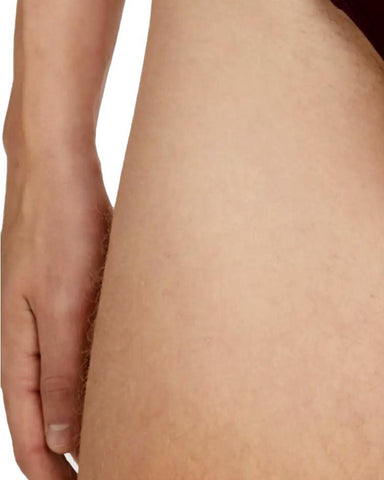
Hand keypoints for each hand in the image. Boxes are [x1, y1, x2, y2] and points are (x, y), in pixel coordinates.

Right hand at [1, 103, 111, 478]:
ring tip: (127, 441)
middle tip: (119, 473)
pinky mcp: (72, 297)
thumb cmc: (58, 230)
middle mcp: (29, 342)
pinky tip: (129, 383)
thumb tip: (61, 442)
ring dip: (89, 419)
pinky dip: (99, 377)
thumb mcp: (62, 302)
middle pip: (47, 419)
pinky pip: (83, 352)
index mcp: (17, 352)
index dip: (53, 474)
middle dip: (73, 455)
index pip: (29, 435)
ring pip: (67, 387)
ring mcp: (49, 319)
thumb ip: (61, 370)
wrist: (59, 169)